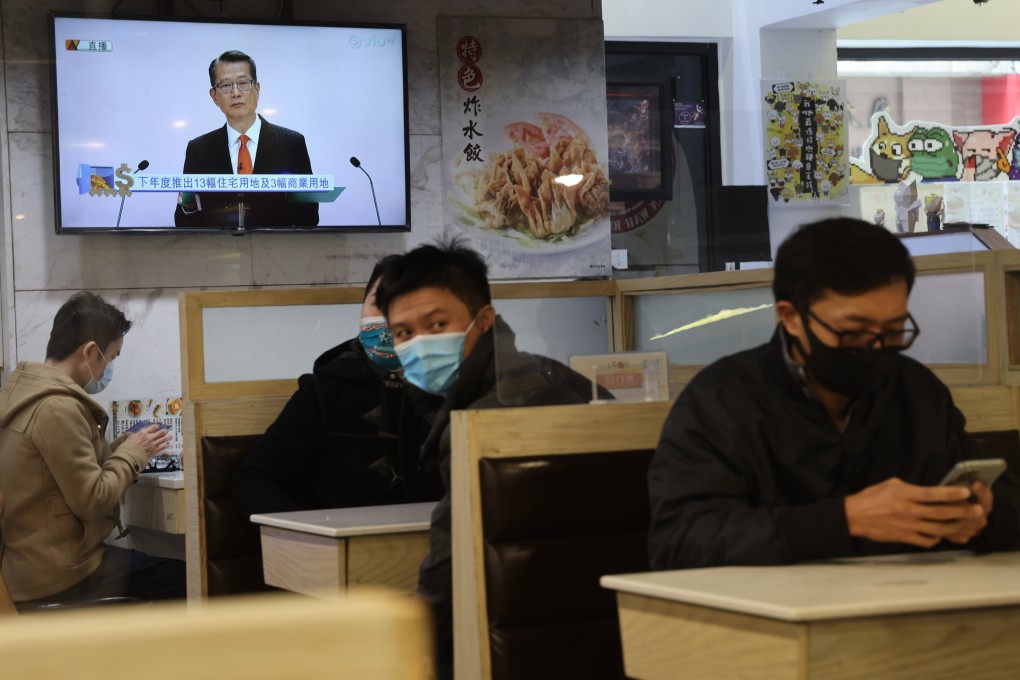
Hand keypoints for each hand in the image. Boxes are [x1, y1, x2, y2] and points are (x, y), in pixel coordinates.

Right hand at [123, 424, 171, 458]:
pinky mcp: (156, 450)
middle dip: (165, 431)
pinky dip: (166, 445)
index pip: (154, 427)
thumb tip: (128, 433)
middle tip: (165, 431)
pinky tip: (167, 444)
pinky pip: (164, 446)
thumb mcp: (129, 438)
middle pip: (162, 432)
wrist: (131, 455)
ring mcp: (154, 443)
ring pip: (165, 438)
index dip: (157, 426)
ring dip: (168, 437)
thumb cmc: (129, 446)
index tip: (158, 426)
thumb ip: (131, 435)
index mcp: (144, 432)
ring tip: (170, 437)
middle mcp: (151, 437)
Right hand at [844, 477, 984, 548]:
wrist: (854, 516)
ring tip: (965, 524)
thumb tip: (928, 491)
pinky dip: (937, 538)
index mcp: (903, 495)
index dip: (951, 493)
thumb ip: (910, 488)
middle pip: (941, 513)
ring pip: (938, 529)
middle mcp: (907, 511)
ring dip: (955, 527)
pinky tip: (940, 534)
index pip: (932, 494)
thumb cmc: (871, 498)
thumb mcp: (890, 485)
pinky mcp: (904, 537)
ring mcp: (907, 526)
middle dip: (962, 511)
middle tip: (976, 510)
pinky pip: (927, 541)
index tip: (965, 492)